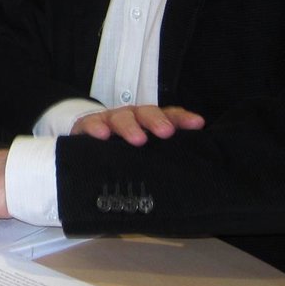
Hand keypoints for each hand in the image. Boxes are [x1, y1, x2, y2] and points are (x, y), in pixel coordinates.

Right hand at [71, 104, 204, 145]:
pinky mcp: (87, 126)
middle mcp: (132, 117)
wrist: (87, 140)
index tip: (197, 124)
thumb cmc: (123, 150)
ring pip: (120, 117)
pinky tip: (102, 135)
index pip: (169, 116)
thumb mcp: (146, 153)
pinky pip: (91, 124)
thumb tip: (191, 172)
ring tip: (138, 140)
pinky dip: (96, 128)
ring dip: (130, 126)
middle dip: (156, 121)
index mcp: (149, 122)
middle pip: (145, 113)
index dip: (182, 119)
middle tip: (165, 132)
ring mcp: (109, 120)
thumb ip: (164, 157)